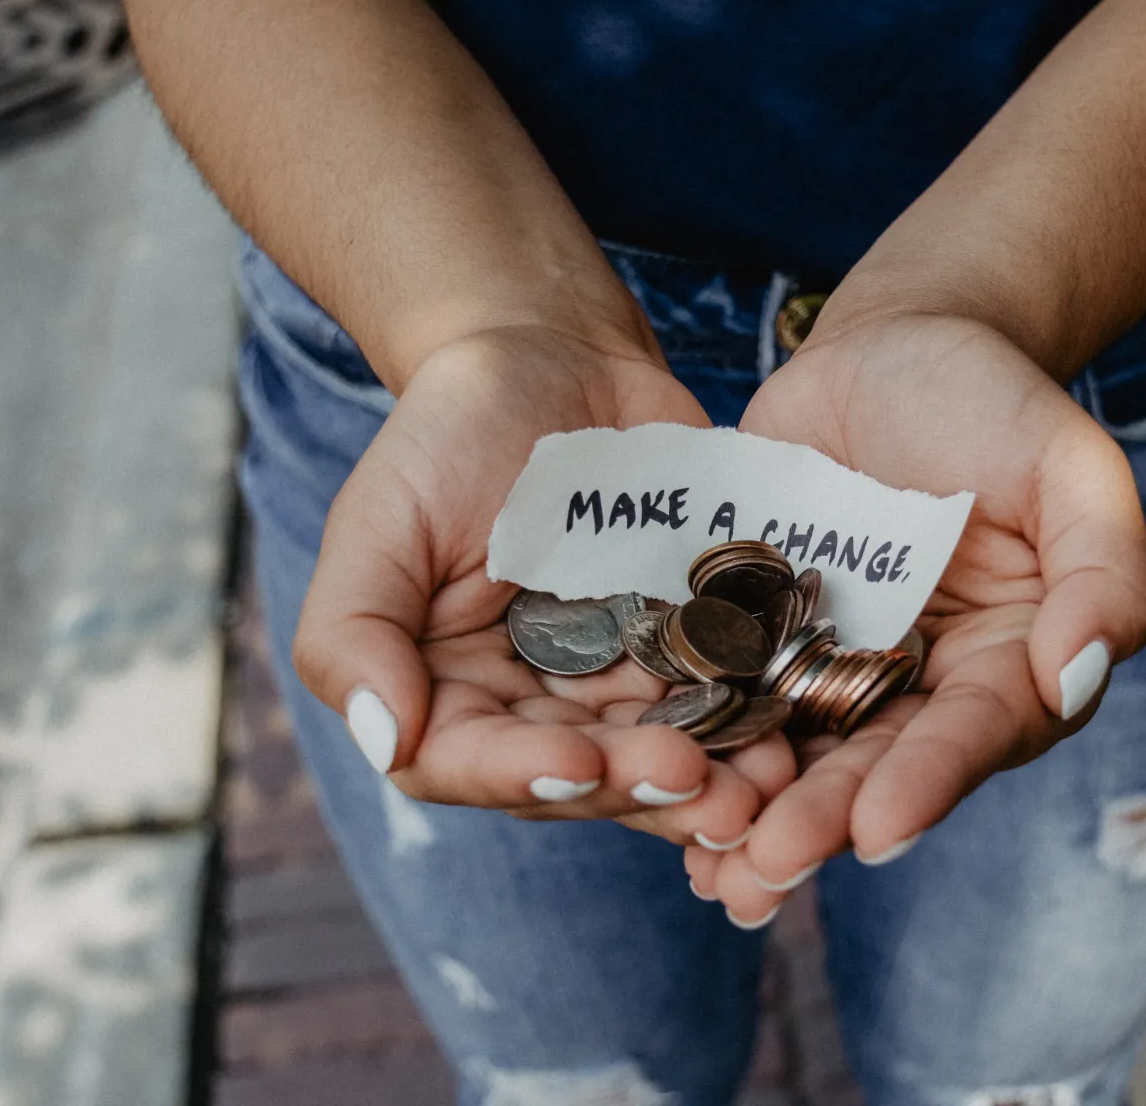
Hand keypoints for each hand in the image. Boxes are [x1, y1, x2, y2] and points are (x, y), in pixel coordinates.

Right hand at [293, 329, 795, 844]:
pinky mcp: (688, 644)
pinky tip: (792, 734)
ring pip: (660, 753)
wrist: (554, 357)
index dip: (525, 776)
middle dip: (640, 787)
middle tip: (702, 786)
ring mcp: (617, 680)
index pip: (470, 763)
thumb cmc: (449, 434)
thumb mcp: (380, 520)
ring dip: (714, 780)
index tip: (582, 764)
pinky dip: (754, 720)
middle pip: (581, 776)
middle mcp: (533, 705)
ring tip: (764, 785)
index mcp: (447, 691)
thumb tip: (385, 739)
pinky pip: (723, 696)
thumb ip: (353, 633)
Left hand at [685, 313, 1145, 923]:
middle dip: (823, 820)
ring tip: (711, 869)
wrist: (893, 346)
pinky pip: (729, 694)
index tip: (879, 828)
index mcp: (1007, 662)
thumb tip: (1077, 676)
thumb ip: (1103, 570)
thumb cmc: (996, 400)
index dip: (930, 781)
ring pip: (797, 752)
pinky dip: (699, 742)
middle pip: (875, 764)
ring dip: (754, 813)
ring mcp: (834, 663)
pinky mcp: (760, 633)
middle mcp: (920, 684)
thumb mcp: (1072, 467)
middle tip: (768, 868)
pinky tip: (654, 790)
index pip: (975, 733)